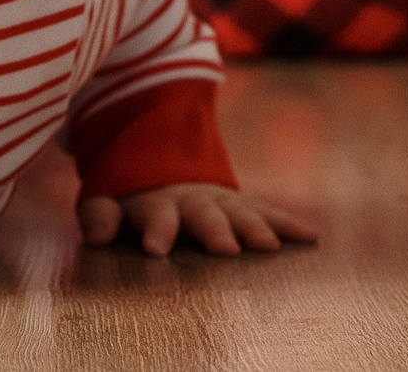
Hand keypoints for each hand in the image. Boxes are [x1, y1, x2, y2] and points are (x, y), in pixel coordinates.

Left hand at [78, 182, 318, 255]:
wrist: (162, 158)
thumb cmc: (132, 195)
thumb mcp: (107, 198)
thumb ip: (100, 216)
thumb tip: (95, 238)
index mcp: (155, 201)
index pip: (154, 214)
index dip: (155, 229)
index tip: (156, 249)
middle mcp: (191, 199)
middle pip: (203, 214)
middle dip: (214, 230)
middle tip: (226, 249)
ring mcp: (220, 201)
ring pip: (240, 213)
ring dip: (254, 227)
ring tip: (269, 245)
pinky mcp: (243, 206)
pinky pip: (269, 212)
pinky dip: (289, 224)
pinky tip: (312, 236)